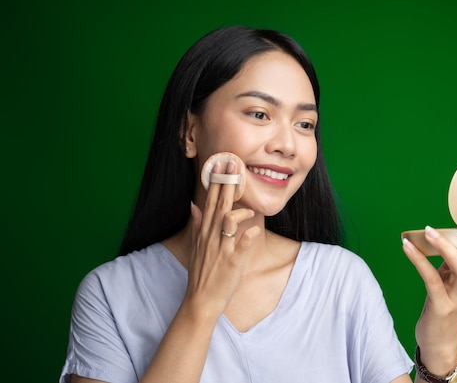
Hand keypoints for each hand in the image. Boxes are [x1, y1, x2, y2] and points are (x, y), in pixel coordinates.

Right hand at [185, 159, 259, 320]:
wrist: (201, 300)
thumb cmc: (202, 273)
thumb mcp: (196, 247)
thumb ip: (196, 224)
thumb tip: (194, 204)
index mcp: (204, 232)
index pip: (211, 201)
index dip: (217, 182)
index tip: (222, 163)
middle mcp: (211, 237)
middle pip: (219, 205)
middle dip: (227, 184)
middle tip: (233, 164)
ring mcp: (222, 249)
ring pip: (229, 222)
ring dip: (240, 211)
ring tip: (249, 208)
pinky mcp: (232, 262)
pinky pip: (242, 245)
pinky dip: (249, 236)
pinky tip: (255, 231)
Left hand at [402, 197, 456, 374]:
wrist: (440, 342)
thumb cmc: (445, 304)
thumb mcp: (452, 277)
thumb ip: (454, 257)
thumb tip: (446, 230)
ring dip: (447, 246)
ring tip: (430, 228)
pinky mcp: (440, 305)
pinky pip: (431, 279)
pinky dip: (418, 260)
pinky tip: (406, 246)